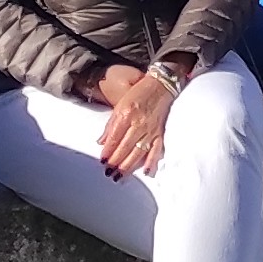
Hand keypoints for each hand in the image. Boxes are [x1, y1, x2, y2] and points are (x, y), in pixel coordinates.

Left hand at [94, 61, 176, 176]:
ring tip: (120, 176)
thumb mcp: (120, 104)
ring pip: (138, 152)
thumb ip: (110, 124)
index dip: (107, 152)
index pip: (114, 138)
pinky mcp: (160, 133)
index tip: (102, 161)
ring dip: (128, 166)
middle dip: (115, 162)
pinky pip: (156, 149)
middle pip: (125, 148)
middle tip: (109, 173)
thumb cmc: (139, 93)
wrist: (161, 85)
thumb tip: (101, 142)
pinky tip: (145, 172)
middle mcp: (138, 123)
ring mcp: (150, 129)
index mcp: (126, 115)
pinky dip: (151, 161)